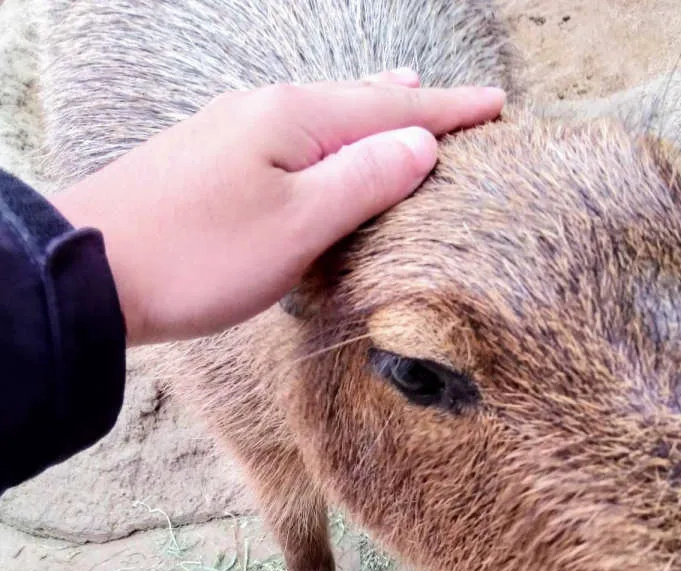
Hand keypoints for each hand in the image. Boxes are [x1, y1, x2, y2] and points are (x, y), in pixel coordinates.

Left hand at [51, 70, 504, 345]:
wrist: (95, 270)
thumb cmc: (201, 256)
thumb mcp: (298, 224)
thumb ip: (363, 180)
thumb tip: (419, 144)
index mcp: (294, 120)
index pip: (390, 109)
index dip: (448, 110)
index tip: (495, 105)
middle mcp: (263, 111)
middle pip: (357, 102)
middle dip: (411, 106)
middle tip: (454, 104)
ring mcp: (231, 132)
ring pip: (321, 116)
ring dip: (366, 113)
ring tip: (398, 100)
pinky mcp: (210, 159)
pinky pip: (288, 136)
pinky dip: (324, 136)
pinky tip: (319, 140)